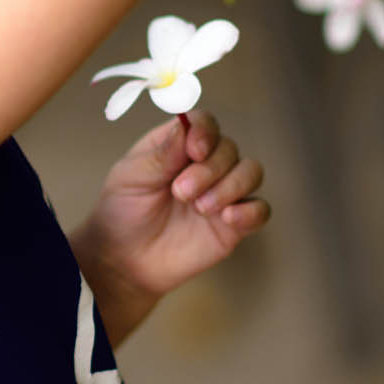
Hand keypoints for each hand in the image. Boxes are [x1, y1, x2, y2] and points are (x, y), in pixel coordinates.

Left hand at [83, 108, 270, 304]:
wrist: (124, 259)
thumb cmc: (123, 211)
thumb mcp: (131, 177)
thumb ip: (162, 153)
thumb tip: (186, 125)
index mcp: (178, 145)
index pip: (204, 123)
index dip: (205, 131)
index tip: (195, 150)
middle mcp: (206, 164)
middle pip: (229, 148)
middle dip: (209, 169)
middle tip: (181, 192)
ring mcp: (223, 193)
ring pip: (251, 172)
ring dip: (230, 186)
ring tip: (200, 208)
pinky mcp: (234, 224)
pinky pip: (260, 210)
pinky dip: (251, 211)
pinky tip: (228, 218)